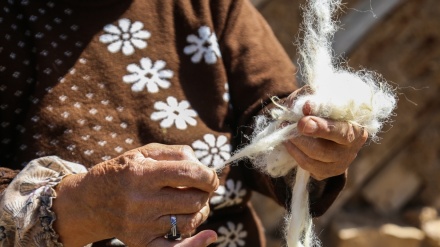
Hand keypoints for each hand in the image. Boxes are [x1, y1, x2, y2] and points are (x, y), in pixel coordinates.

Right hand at [53, 143, 218, 246]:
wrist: (92, 201)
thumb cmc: (126, 171)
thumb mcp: (146, 152)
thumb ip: (177, 153)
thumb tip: (203, 167)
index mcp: (143, 174)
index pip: (189, 174)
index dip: (208, 176)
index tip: (211, 177)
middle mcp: (142, 201)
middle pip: (193, 200)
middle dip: (205, 193)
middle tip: (200, 189)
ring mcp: (142, 225)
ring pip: (190, 221)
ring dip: (200, 211)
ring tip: (191, 203)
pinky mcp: (142, 242)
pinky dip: (196, 244)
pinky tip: (209, 236)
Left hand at [282, 88, 367, 180]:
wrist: (322, 123)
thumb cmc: (322, 107)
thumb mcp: (318, 96)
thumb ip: (313, 97)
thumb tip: (307, 106)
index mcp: (356, 128)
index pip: (342, 132)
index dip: (321, 128)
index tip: (302, 122)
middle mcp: (351, 150)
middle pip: (323, 151)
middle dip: (300, 139)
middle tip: (284, 125)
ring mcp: (339, 164)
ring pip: (311, 161)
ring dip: (293, 145)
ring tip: (284, 131)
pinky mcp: (326, 172)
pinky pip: (306, 167)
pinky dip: (294, 153)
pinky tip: (289, 142)